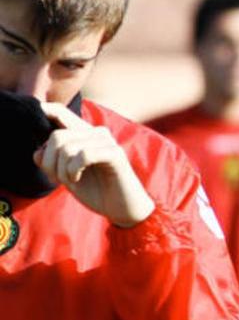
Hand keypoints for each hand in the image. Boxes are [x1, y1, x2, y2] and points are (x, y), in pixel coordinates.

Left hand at [35, 102, 154, 227]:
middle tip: (56, 178)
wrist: (122, 208)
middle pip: (57, 136)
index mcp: (84, 134)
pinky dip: (73, 170)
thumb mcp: (67, 175)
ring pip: (67, 147)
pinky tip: (77, 179)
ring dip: (62, 170)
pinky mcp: (115, 154)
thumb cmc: (97, 191)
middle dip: (49, 162)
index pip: (60, 112)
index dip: (44, 110)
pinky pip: (83, 155)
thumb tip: (39, 151)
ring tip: (70, 181)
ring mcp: (106, 142)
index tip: (35, 112)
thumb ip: (52, 161)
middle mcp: (96, 133)